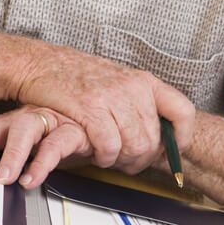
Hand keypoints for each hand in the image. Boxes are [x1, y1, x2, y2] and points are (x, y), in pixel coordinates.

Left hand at [0, 106, 91, 188]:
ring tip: (1, 177)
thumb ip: (10, 155)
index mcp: (14, 122)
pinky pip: (56, 145)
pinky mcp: (73, 130)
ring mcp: (49, 121)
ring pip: (24, 131)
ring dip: (11, 155)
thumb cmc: (62, 135)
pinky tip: (32, 179)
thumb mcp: (33, 145)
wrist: (104, 124)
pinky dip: (42, 163)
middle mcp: (27, 118)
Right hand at [14, 44, 195, 172]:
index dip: (182, 137)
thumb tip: (163, 134)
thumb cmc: (76, 75)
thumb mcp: (117, 80)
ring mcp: (110, 98)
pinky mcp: (89, 109)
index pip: (182, 111)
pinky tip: (95, 153)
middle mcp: (131, 88)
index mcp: (142, 81)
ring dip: (120, 160)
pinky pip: (108, 146)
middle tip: (126, 161)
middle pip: (153, 139)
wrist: (40, 63)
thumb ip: (139, 102)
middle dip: (140, 158)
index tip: (173, 150)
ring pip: (133, 146)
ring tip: (108, 156)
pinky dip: (103, 157)